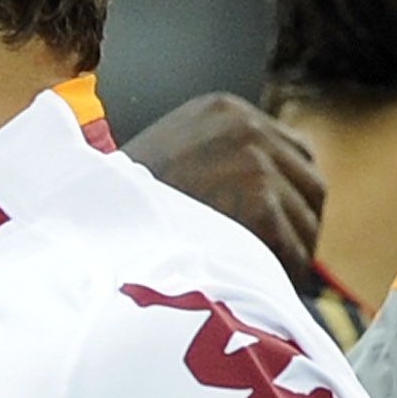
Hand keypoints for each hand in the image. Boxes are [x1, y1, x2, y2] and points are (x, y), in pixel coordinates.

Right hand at [125, 92, 325, 287]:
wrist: (87, 228)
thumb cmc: (113, 208)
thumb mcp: (165, 158)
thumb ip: (217, 159)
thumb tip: (271, 189)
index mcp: (222, 110)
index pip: (293, 150)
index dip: (287, 195)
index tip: (272, 227)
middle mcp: (246, 127)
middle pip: (310, 182)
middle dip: (296, 224)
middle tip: (272, 259)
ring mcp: (256, 162)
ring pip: (308, 219)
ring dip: (290, 252)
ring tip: (260, 277)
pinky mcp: (260, 201)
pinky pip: (294, 248)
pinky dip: (281, 274)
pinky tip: (256, 287)